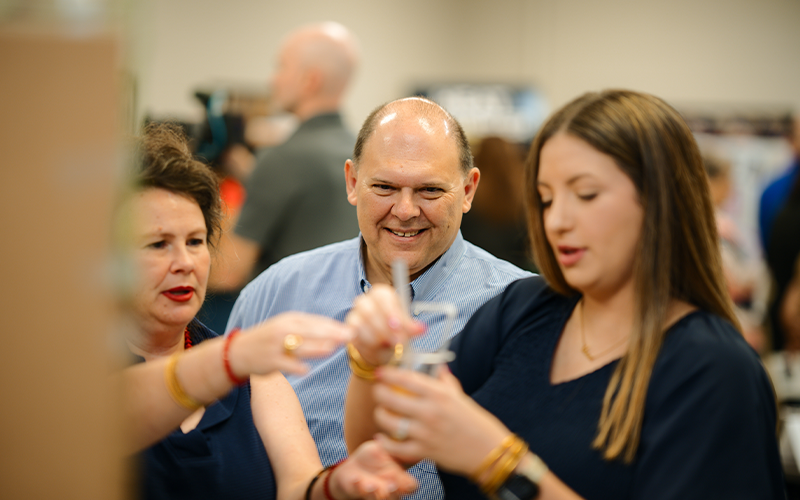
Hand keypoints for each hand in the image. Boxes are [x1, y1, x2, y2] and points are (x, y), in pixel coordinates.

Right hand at [230, 312, 352, 376]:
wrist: (239, 351)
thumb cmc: (270, 339)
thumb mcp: (287, 328)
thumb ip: (310, 330)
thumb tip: (336, 334)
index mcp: (290, 319)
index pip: (317, 321)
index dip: (335, 326)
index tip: (354, 329)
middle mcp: (283, 329)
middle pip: (311, 331)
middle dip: (331, 333)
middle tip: (350, 337)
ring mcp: (276, 345)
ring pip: (299, 346)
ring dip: (316, 347)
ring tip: (331, 349)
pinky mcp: (269, 360)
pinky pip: (284, 364)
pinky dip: (295, 367)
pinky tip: (306, 370)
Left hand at [328, 440, 417, 499]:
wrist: (355, 464)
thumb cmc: (373, 457)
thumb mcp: (383, 450)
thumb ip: (390, 450)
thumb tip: (398, 446)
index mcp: (399, 478)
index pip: (411, 486)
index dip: (409, 486)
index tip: (405, 481)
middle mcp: (388, 488)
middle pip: (396, 497)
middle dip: (394, 492)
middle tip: (391, 485)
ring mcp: (374, 492)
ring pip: (378, 499)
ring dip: (375, 493)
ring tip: (371, 484)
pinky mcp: (358, 491)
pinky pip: (358, 492)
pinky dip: (357, 486)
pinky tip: (356, 478)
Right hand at [346, 284, 424, 365]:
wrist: (382, 348)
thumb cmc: (395, 332)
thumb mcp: (406, 329)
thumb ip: (412, 328)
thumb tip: (421, 329)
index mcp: (382, 294)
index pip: (383, 296)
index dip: (390, 310)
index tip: (398, 326)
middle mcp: (366, 301)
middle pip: (369, 309)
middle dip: (384, 328)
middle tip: (397, 341)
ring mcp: (355, 313)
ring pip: (361, 323)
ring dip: (377, 337)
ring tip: (388, 345)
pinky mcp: (349, 328)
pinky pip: (354, 334)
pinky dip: (367, 342)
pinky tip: (376, 347)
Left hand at [371, 366, 509, 476]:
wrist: (488, 451)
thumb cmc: (476, 422)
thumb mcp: (460, 397)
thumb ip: (445, 381)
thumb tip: (438, 367)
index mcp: (439, 394)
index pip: (406, 379)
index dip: (388, 374)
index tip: (380, 372)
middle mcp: (430, 411)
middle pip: (391, 398)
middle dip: (379, 393)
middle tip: (378, 391)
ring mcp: (426, 433)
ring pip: (390, 422)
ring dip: (381, 416)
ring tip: (381, 413)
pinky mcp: (424, 451)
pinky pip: (396, 447)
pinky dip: (385, 442)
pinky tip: (381, 436)